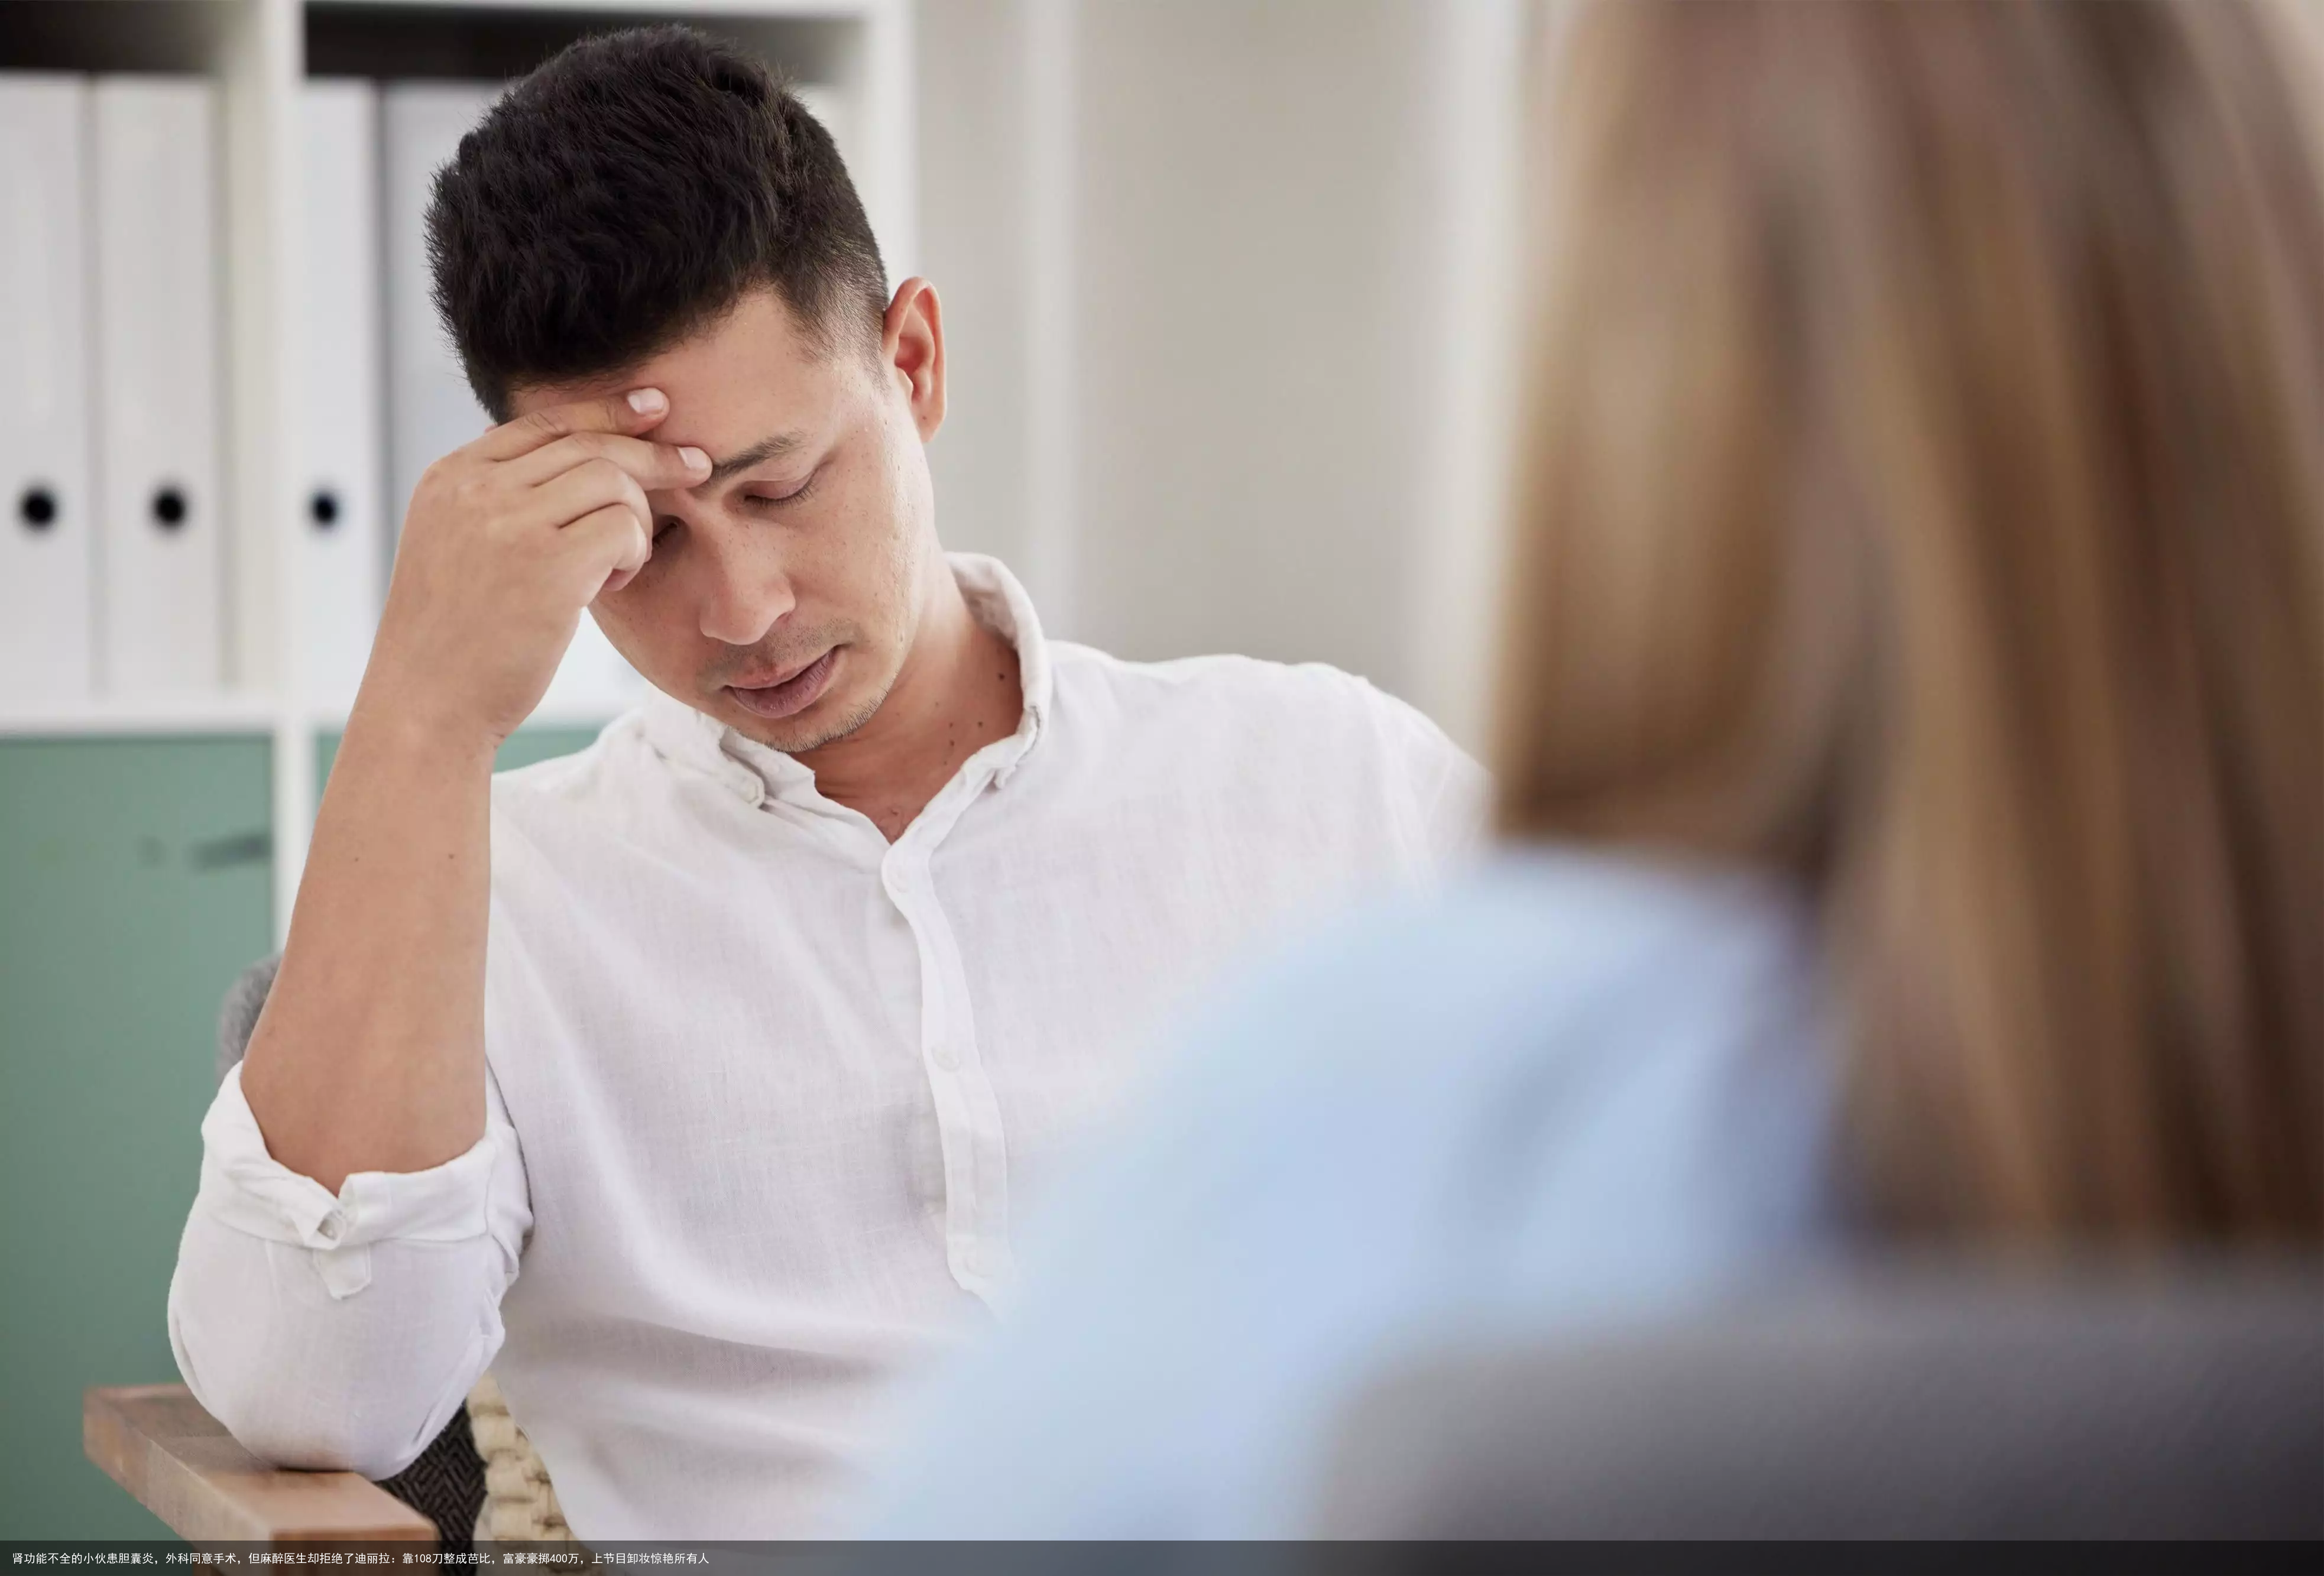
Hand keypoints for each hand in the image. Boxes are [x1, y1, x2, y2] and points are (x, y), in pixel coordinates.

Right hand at [362, 388, 709, 747]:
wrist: (428, 704)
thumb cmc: (455, 639)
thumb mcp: (456, 547)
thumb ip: (498, 502)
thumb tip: (571, 461)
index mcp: (450, 477)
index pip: (543, 421)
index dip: (606, 410)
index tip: (655, 408)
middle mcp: (474, 488)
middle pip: (588, 443)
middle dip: (651, 453)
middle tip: (697, 466)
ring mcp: (508, 522)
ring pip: (612, 480)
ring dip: (635, 520)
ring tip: (617, 565)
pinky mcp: (546, 563)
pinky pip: (623, 527)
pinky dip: (634, 552)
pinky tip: (614, 582)